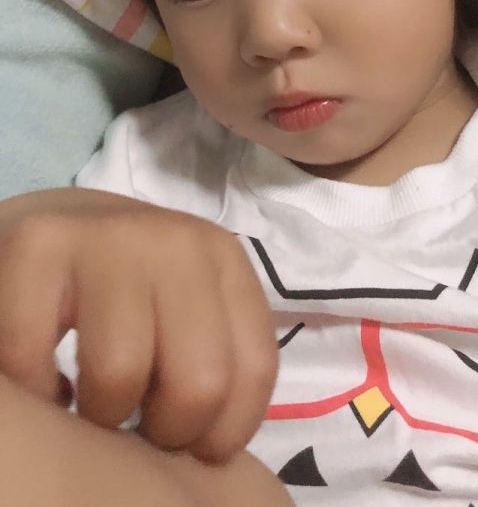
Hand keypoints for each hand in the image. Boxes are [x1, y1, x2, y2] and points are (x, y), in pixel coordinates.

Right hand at [0, 188, 278, 462]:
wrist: (56, 217)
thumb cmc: (129, 281)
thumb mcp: (192, 302)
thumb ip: (214, 350)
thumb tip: (214, 447)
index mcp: (226, 260)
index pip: (255, 368)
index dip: (224, 431)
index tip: (191, 446)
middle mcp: (178, 243)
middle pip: (199, 381)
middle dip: (166, 430)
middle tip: (137, 421)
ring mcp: (110, 238)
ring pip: (120, 373)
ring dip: (101, 413)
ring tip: (92, 398)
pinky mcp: (40, 243)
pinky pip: (35, 357)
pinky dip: (37, 392)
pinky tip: (46, 380)